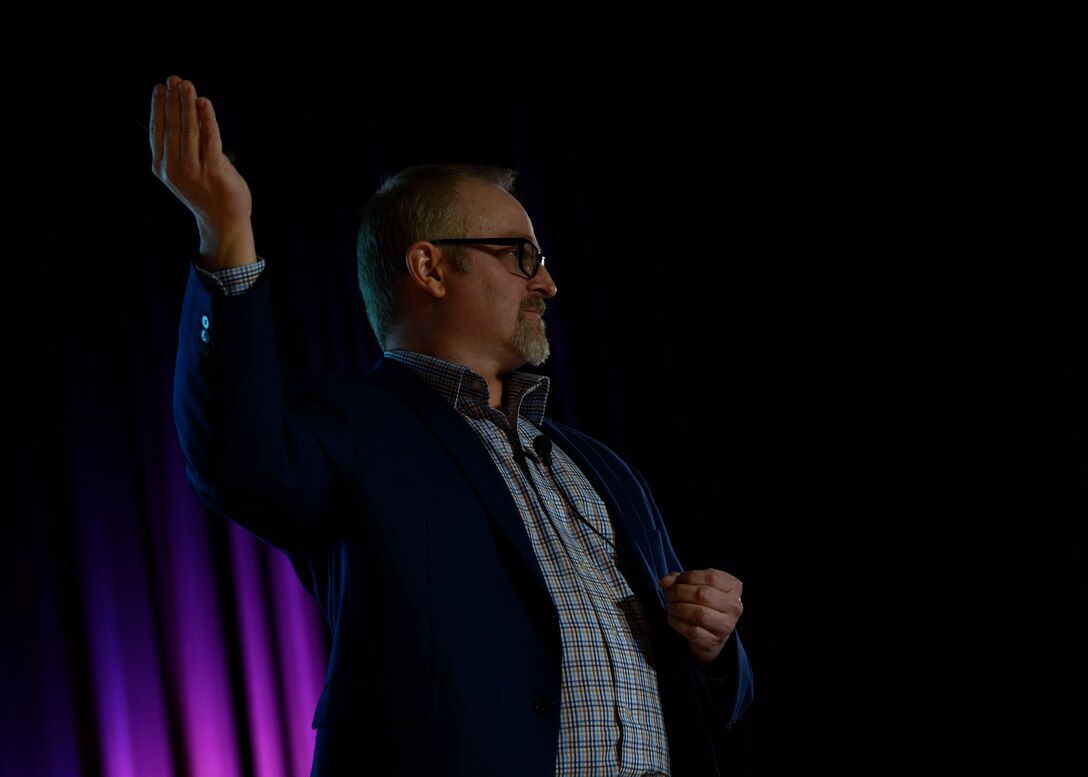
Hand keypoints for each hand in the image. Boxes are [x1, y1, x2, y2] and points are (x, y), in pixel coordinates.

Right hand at [149, 75, 255, 269]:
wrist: (224, 222)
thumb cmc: (207, 193)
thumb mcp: (188, 170)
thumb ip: (186, 146)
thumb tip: (190, 111)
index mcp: (162, 168)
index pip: (157, 131)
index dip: (157, 107)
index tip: (159, 87)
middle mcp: (173, 169)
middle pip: (171, 126)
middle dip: (172, 99)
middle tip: (174, 79)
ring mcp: (193, 170)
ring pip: (188, 128)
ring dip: (187, 103)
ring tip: (187, 85)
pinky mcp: (213, 170)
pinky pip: (209, 137)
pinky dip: (206, 117)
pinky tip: (204, 102)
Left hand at [659, 568, 742, 669]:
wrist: (709, 636)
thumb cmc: (702, 604)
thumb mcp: (694, 586)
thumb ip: (678, 579)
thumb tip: (664, 582)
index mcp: (734, 587)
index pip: (711, 576)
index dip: (687, 577)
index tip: (675, 582)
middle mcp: (735, 606)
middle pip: (703, 594)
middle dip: (679, 593)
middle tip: (668, 595)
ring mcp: (727, 625)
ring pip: (699, 613)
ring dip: (677, 608)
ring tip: (670, 606)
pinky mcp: (714, 641)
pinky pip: (692, 630)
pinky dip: (677, 622)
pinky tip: (672, 618)